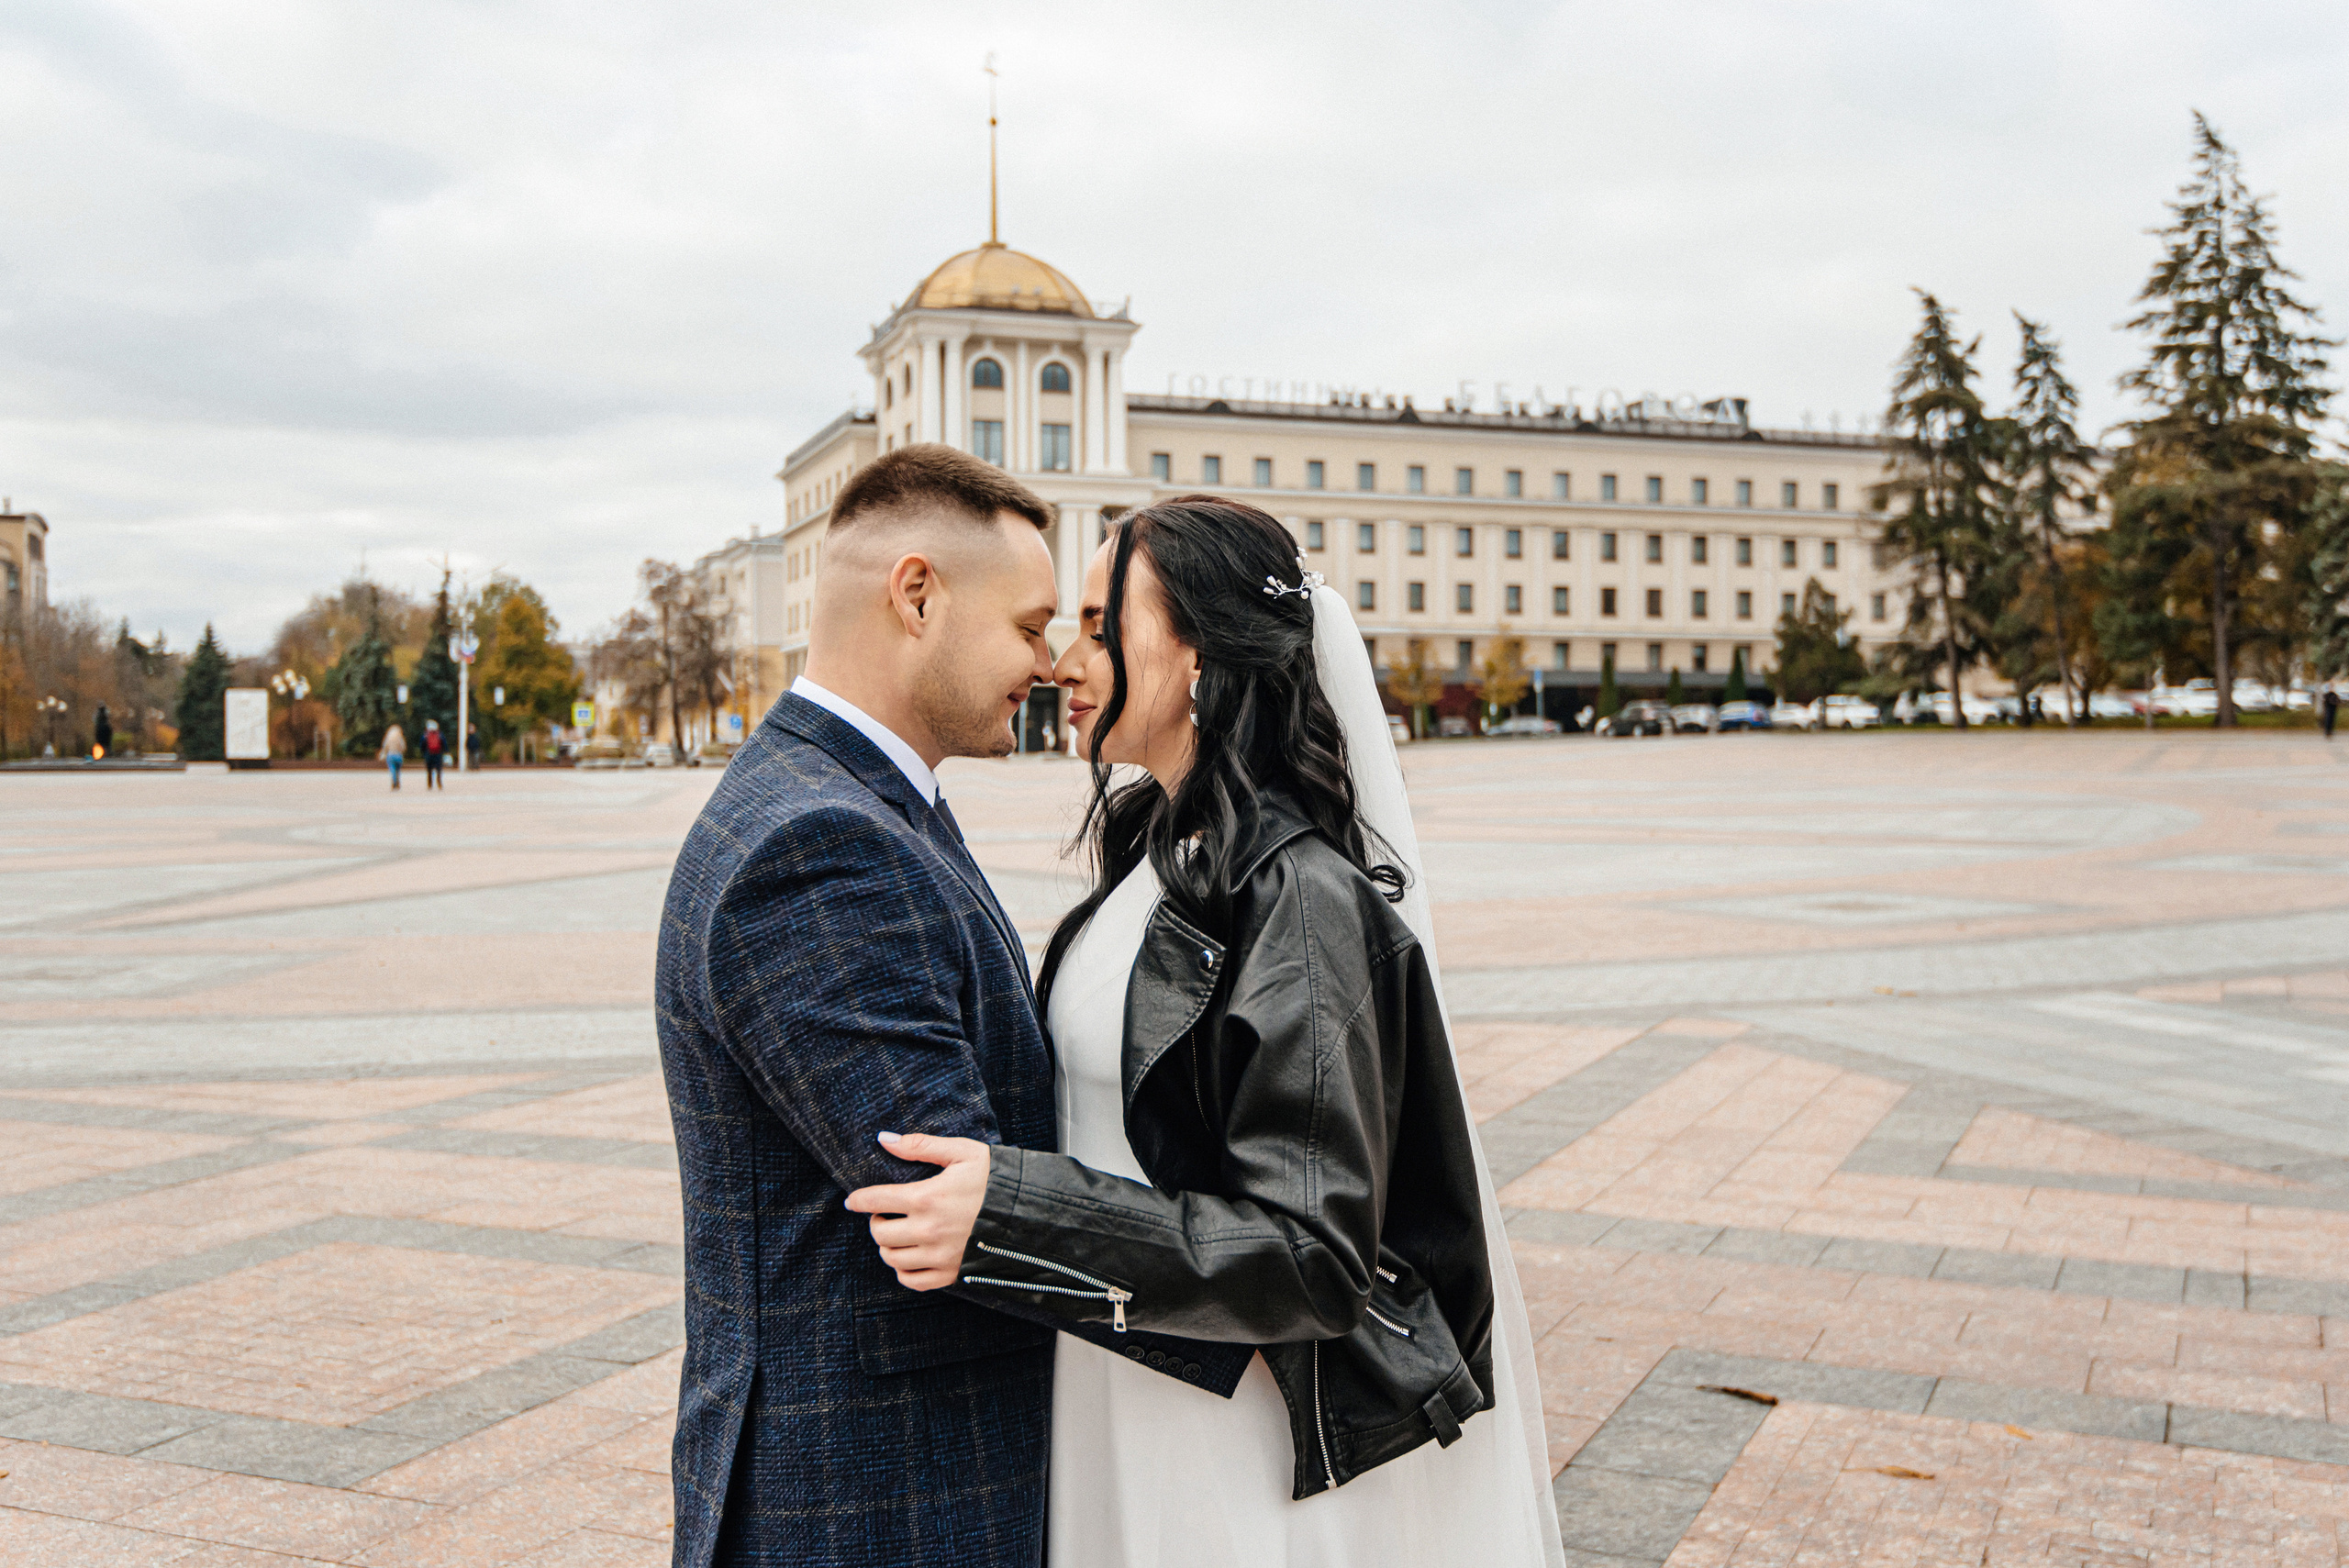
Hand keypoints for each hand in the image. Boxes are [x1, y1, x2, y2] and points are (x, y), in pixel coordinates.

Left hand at [844, 1132, 991, 1290]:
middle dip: (876, 1223)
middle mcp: (928, 1230)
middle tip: (885, 1215)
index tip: (853, 1201)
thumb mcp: (963, 1152)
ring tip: (899, 1235)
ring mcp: (939, 1255)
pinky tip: (911, 1257)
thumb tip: (884, 1139)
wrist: (1030, 1212)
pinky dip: (904, 1271)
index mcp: (927, 1197)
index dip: (858, 1200)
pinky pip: (912, 1281)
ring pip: (892, 1259)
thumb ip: (921, 1145)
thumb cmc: (995, 1179)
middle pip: (880, 1234)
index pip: (876, 1200)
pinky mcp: (951, 1273)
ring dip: (888, 1246)